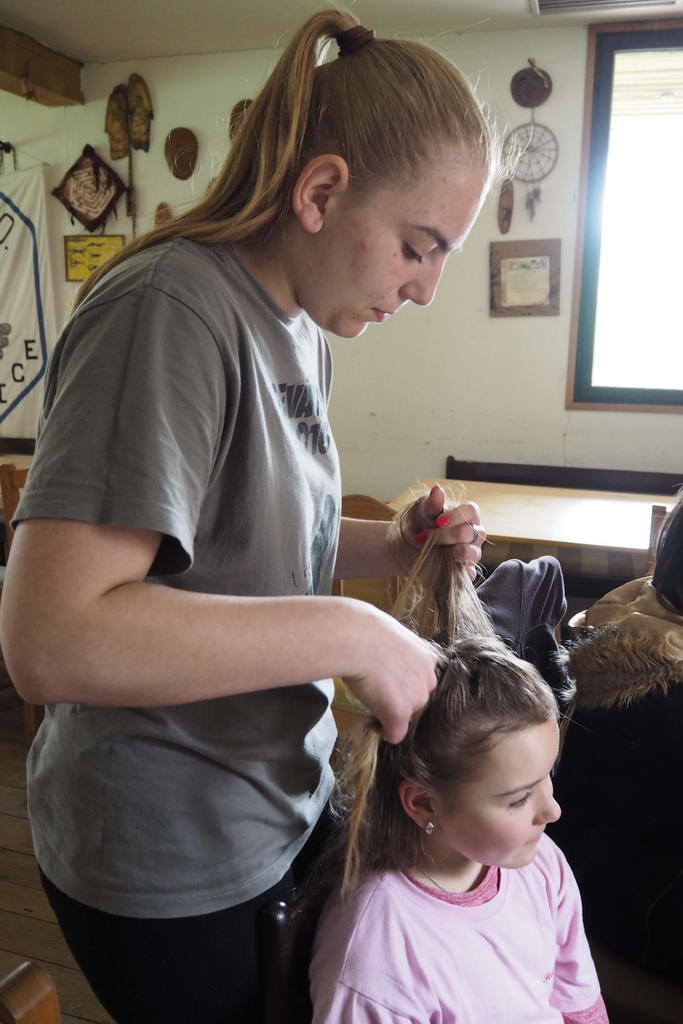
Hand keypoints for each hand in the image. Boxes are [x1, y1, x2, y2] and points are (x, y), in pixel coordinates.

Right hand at [341, 602, 438, 743]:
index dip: (404, 682)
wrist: (356, 639)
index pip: (421, 680)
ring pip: (407, 715)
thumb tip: (385, 658)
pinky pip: (395, 733)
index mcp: (428, 659)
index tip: (390, 679)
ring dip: (393, 711)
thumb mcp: (392, 636)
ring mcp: (416, 698)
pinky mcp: (399, 714)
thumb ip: (398, 651)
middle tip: (379, 688)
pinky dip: (385, 731)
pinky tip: (375, 724)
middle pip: (417, 698)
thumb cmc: (366, 630)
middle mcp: (428, 680)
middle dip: (401, 697)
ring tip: (371, 698)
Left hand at [413, 485, 485, 579]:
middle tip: (425, 537)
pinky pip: (470, 573)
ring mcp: (472, 553)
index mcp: (467, 516)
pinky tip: (443, 567)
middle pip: (470, 533)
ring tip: (433, 551)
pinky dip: (458, 571)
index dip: (457, 516)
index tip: (438, 521)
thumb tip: (437, 489)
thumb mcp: (421, 513)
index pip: (472, 511)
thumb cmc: (419, 526)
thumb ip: (431, 504)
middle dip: (446, 535)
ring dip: (451, 552)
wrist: (406, 549)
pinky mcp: (466, 571)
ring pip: (473, 553)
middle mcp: (474, 534)